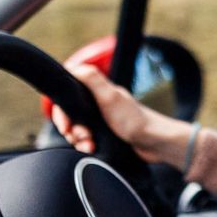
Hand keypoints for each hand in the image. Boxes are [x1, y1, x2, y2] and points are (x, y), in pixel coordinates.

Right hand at [52, 64, 190, 164]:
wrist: (155, 143)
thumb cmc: (135, 120)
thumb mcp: (110, 97)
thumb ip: (92, 79)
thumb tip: (72, 66)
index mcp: (97, 92)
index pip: (67, 99)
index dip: (62, 113)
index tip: (65, 125)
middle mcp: (97, 105)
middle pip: (71, 117)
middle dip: (71, 130)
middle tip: (81, 137)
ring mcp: (101, 121)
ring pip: (78, 131)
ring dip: (79, 141)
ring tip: (89, 146)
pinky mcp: (106, 136)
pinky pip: (88, 142)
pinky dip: (87, 147)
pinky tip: (92, 150)